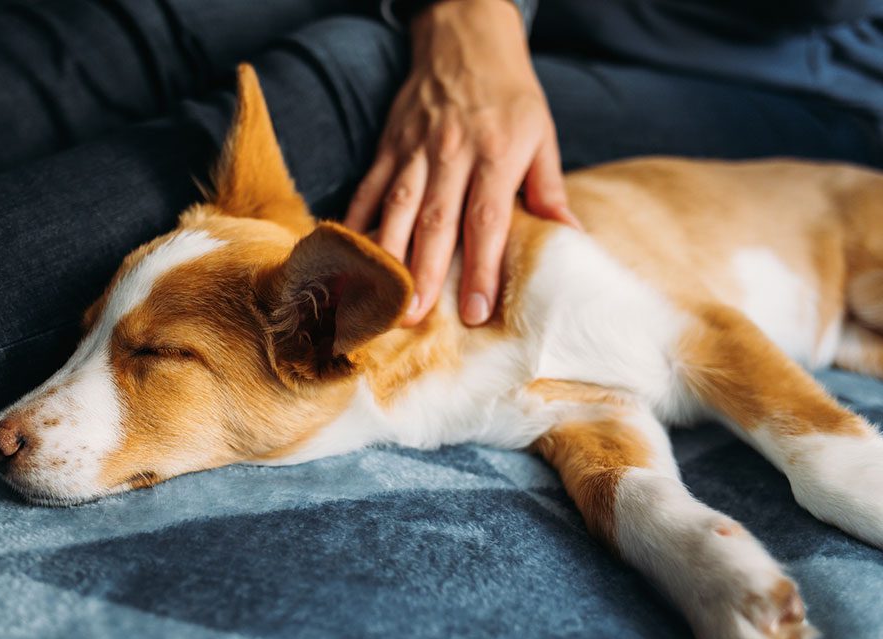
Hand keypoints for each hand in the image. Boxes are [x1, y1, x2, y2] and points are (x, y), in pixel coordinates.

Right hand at [345, 0, 579, 326]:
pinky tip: (352, 254)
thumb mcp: (542, 134)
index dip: (480, 268)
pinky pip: (370, 187)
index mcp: (496, 155)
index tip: (475, 310)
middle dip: (426, 273)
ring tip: (384, 297)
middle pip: (437, 222)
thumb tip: (570, 235)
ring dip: (390, 256)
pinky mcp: (389, 145)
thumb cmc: (510, 94)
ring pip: (398, 209)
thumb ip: (548, 188)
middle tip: (415, 317)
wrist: (466, 38)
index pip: (487, 221)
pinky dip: (358, 221)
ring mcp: (415, 150)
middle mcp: (452, 154)